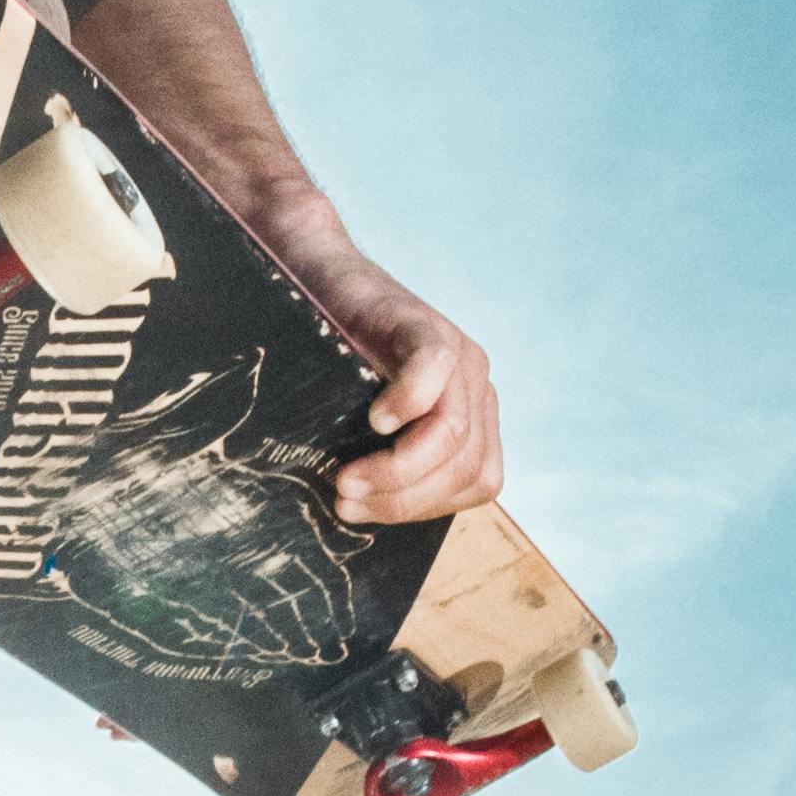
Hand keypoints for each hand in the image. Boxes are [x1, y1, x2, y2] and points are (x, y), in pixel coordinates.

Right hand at [311, 259, 502, 524]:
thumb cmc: (335, 360)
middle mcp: (477, 385)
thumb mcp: (370, 424)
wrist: (317, 281)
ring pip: (453, 435)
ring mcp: (459, 354)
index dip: (424, 508)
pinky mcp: (425, 324)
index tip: (366, 510)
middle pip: (468, 468)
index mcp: (474, 414)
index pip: (478, 483)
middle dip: (404, 499)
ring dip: (397, 469)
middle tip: (346, 500)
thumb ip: (393, 463)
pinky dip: (406, 405)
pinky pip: (434, 372)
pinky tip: (373, 420)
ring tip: (347, 478)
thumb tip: (365, 515)